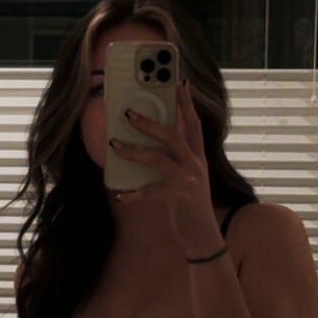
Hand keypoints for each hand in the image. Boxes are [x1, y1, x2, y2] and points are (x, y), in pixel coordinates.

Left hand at [109, 80, 221, 258]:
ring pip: (160, 158)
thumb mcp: (186, 176)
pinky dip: (135, 194)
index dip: (187, 102)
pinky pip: (152, 192)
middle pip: (173, 136)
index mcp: (197, 156)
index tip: (180, 81)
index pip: (194, 123)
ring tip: (114, 145)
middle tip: (127, 113)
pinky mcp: (179, 198)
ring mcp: (188, 181)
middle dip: (150, 123)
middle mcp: (195, 164)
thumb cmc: (189, 203)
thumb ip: (174, 158)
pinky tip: (121, 195)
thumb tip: (147, 141)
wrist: (203, 236)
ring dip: (135, 150)